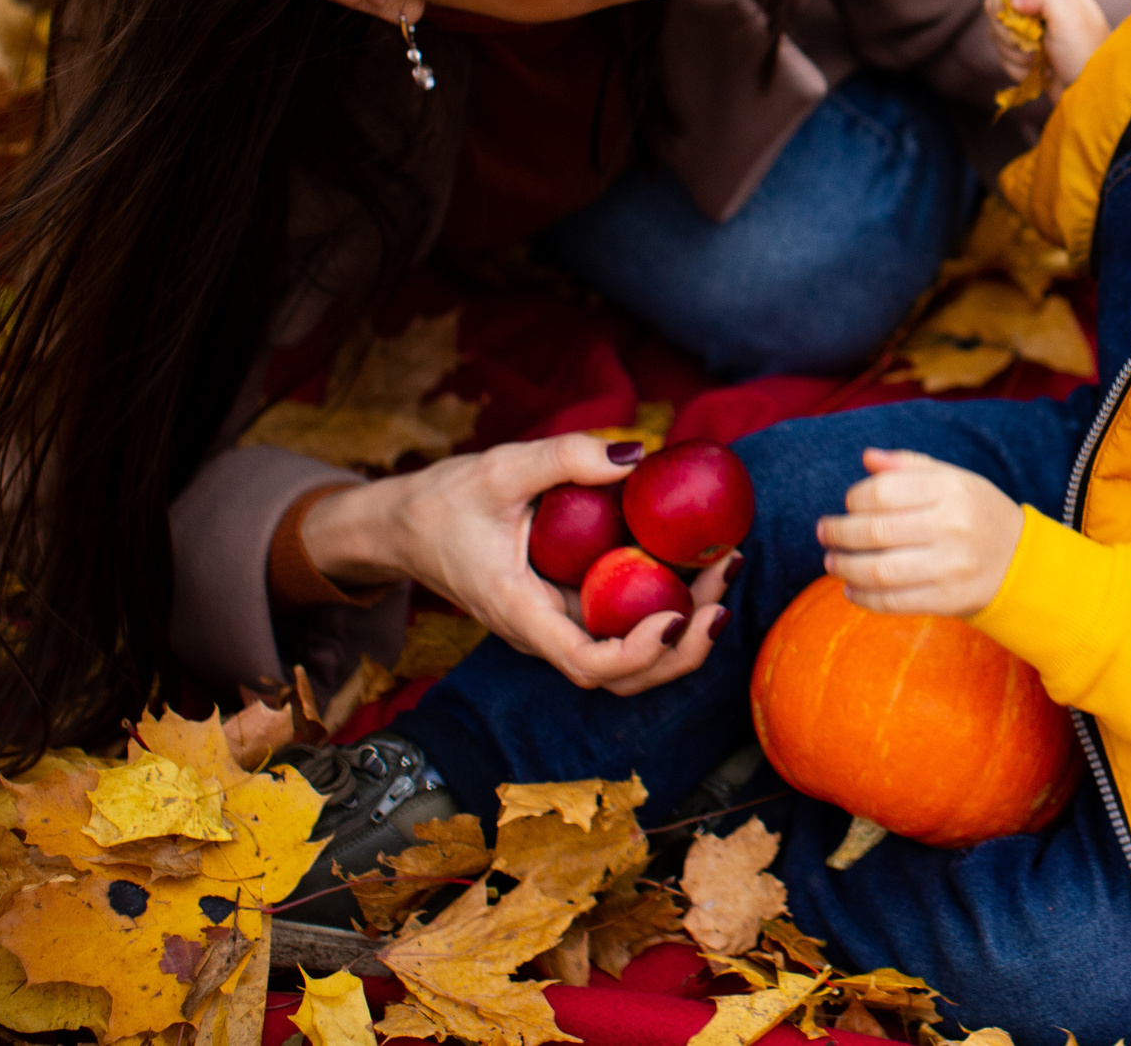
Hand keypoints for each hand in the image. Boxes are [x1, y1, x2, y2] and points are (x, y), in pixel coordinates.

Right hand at [300, 435, 739, 695]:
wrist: (407, 526)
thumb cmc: (445, 500)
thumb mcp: (500, 468)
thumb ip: (565, 458)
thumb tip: (639, 455)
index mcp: (520, 612)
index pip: (586, 664)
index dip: (639, 654)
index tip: (675, 614)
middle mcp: (545, 632)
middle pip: (623, 676)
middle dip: (683, 644)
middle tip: (723, 581)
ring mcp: (559, 625)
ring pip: (630, 659)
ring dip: (684, 628)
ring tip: (723, 571)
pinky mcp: (570, 609)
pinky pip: (623, 624)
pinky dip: (666, 606)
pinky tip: (696, 564)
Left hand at [815, 448, 1025, 617]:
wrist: (1019, 560)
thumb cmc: (975, 512)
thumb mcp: (953, 479)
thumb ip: (909, 466)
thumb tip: (867, 457)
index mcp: (952, 489)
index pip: (884, 491)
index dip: (855, 498)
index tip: (848, 505)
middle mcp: (953, 526)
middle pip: (876, 531)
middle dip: (839, 533)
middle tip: (825, 533)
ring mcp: (951, 566)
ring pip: (880, 570)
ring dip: (845, 567)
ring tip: (832, 561)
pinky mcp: (948, 600)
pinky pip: (893, 602)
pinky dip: (863, 598)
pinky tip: (851, 590)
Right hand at [988, 0, 1110, 102]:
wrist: (1089, 91)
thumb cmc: (1085, 52)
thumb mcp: (1070, 14)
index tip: (1017, 17)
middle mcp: (1040, 2)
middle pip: (995, 7)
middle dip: (1009, 31)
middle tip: (1034, 43)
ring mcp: (1031, 27)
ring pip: (997, 33)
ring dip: (1015, 52)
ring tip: (1039, 60)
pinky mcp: (1025, 51)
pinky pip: (1003, 55)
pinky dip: (1017, 67)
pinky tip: (1037, 70)